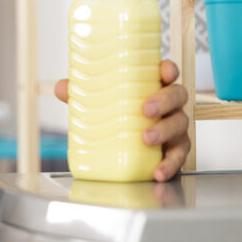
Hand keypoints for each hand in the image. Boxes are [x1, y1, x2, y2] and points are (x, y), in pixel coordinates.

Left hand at [54, 60, 190, 182]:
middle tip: (145, 110)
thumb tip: (62, 87)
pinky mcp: (173, 151)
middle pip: (177, 96)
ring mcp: (173, 128)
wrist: (123, 152)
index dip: (168, 69)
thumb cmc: (115, 117)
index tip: (164, 72)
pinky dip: (170, 164)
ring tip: (147, 139)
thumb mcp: (96, 104)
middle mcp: (168, 106)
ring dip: (165, 131)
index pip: (166, 73)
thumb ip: (80, 93)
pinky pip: (177, 157)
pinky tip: (158, 172)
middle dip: (164, 101)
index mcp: (152, 88)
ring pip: (179, 125)